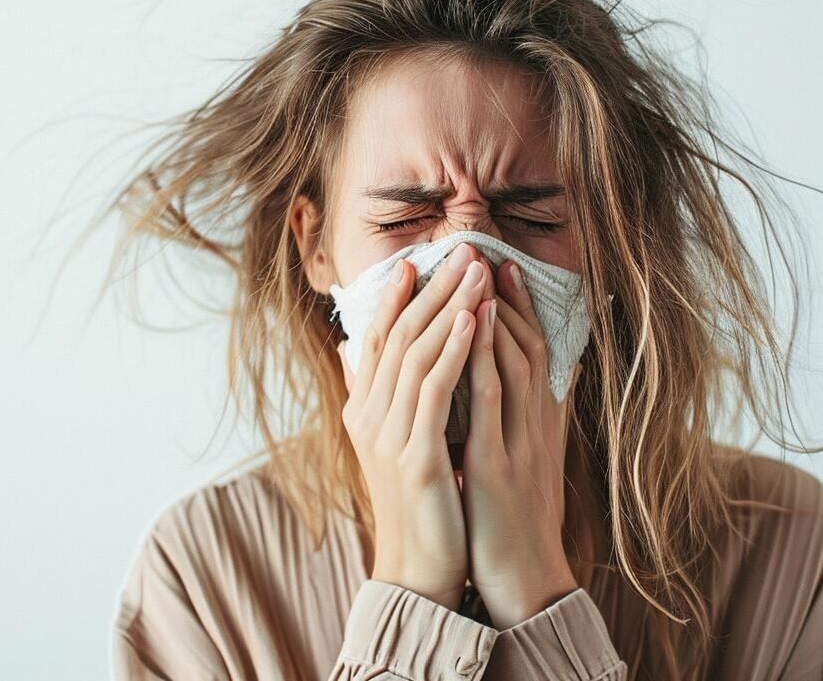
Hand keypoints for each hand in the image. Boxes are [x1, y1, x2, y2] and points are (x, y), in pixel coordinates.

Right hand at [336, 242, 485, 611]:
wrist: (419, 570)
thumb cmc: (417, 507)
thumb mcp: (391, 444)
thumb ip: (374, 395)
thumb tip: (348, 350)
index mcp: (362, 413)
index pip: (375, 342)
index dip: (393, 300)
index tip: (415, 262)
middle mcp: (368, 418)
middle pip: (397, 338)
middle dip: (430, 291)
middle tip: (460, 252)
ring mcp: (389, 436)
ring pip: (416, 355)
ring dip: (448, 308)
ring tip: (475, 273)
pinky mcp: (415, 456)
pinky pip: (434, 391)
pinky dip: (454, 351)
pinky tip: (472, 322)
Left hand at [460, 254, 587, 628]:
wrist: (526, 585)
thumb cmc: (511, 525)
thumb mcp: (513, 465)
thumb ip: (511, 422)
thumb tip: (513, 385)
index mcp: (535, 427)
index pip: (530, 353)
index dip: (518, 309)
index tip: (502, 267)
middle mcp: (532, 427)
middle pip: (524, 347)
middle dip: (505, 298)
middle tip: (487, 253)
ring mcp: (518, 444)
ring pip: (510, 364)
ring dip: (494, 316)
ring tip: (478, 274)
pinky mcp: (496, 466)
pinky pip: (487, 404)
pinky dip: (478, 361)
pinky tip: (465, 331)